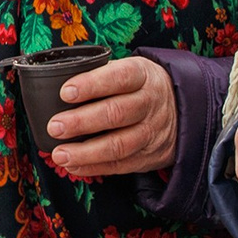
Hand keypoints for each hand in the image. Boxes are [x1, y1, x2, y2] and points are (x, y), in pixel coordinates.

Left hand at [47, 55, 176, 178]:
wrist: (184, 110)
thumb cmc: (140, 86)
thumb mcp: (131, 69)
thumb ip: (101, 74)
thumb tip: (53, 82)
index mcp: (142, 75)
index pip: (119, 77)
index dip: (91, 85)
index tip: (65, 92)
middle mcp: (149, 103)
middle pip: (116, 113)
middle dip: (81, 122)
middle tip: (54, 127)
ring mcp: (151, 132)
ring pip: (119, 145)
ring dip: (85, 152)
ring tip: (59, 154)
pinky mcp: (149, 156)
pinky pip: (121, 165)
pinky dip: (94, 167)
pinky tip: (73, 165)